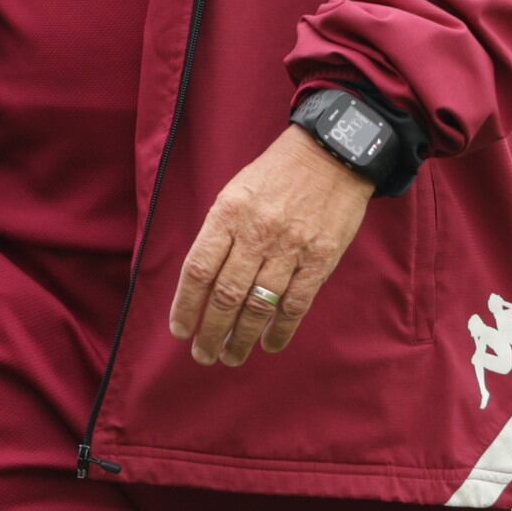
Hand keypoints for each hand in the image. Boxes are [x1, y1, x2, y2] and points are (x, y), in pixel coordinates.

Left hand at [169, 127, 375, 367]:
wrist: (331, 154)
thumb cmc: (276, 174)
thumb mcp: (236, 192)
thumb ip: (220, 233)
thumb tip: (203, 282)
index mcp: (228, 213)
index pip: (199, 269)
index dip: (186, 306)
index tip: (180, 330)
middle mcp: (256, 233)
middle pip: (226, 295)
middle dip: (211, 332)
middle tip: (203, 355)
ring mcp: (290, 248)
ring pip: (258, 306)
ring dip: (241, 338)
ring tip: (230, 356)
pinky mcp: (320, 259)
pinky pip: (296, 304)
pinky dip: (280, 330)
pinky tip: (269, 344)